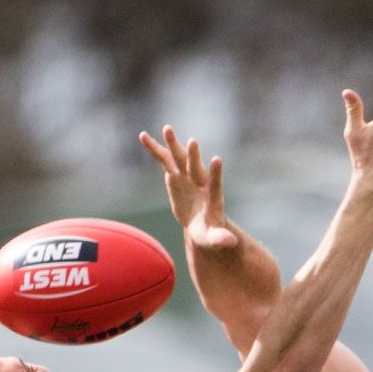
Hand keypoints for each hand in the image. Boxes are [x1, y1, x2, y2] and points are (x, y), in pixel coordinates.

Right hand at [137, 127, 240, 253]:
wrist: (201, 222)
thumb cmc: (209, 232)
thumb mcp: (214, 238)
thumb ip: (221, 239)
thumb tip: (230, 243)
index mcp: (212, 196)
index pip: (215, 183)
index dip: (216, 173)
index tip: (217, 160)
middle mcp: (200, 182)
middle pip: (196, 167)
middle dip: (194, 156)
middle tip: (193, 142)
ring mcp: (186, 176)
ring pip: (179, 158)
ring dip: (173, 144)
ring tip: (167, 128)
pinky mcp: (174, 175)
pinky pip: (163, 159)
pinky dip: (154, 148)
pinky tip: (142, 136)